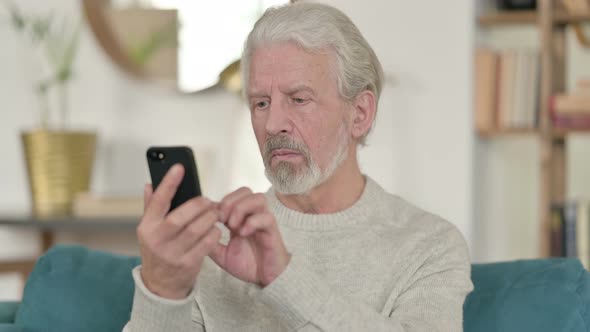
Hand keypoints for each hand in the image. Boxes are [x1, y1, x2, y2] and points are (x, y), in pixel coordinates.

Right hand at [137, 164, 221, 298]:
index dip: (169, 183)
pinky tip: (215, 229)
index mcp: (147, 227)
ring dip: (209, 218)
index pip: (158, 201)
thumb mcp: (149, 230)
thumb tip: (149, 183)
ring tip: (213, 213)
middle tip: (207, 200)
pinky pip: (207, 243)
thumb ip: (151, 206)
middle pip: (181, 216)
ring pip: (197, 229)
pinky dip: (214, 233)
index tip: (179, 167)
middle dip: (198, 205)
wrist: (161, 285)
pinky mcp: (188, 263)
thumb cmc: (158, 250)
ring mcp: (172, 253)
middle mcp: (157, 240)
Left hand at [210, 187, 289, 286]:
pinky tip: (243, 233)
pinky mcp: (272, 231)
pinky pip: (266, 217)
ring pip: (258, 198)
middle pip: (245, 190)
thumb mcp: (222, 255)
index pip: (230, 197)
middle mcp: (253, 216)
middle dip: (229, 201)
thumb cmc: (249, 265)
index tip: (209, 217)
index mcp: (240, 218)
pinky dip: (252, 222)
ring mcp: (264, 222)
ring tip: (233, 225)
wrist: (267, 279)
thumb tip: (196, 233)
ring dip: (242, 208)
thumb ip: (210, 243)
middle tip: (222, 219)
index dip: (218, 203)